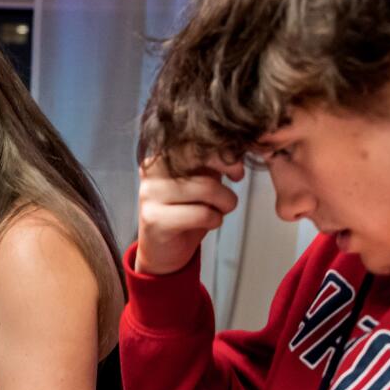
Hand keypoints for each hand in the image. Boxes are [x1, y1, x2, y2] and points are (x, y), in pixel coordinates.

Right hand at [136, 153, 243, 275]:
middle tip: (237, 178)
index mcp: (163, 155)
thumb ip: (211, 162)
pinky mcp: (154, 218)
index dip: (224, 149)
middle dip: (227, 164)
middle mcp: (152, 169)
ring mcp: (150, 193)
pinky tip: (210, 222)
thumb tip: (238, 145)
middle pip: (199, 154)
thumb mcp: (200, 180)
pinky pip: (201, 214)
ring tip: (222, 209)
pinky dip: (215, 220)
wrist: (162, 251)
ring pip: (207, 187)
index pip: (196, 138)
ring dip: (226, 201)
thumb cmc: (185, 212)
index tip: (236, 166)